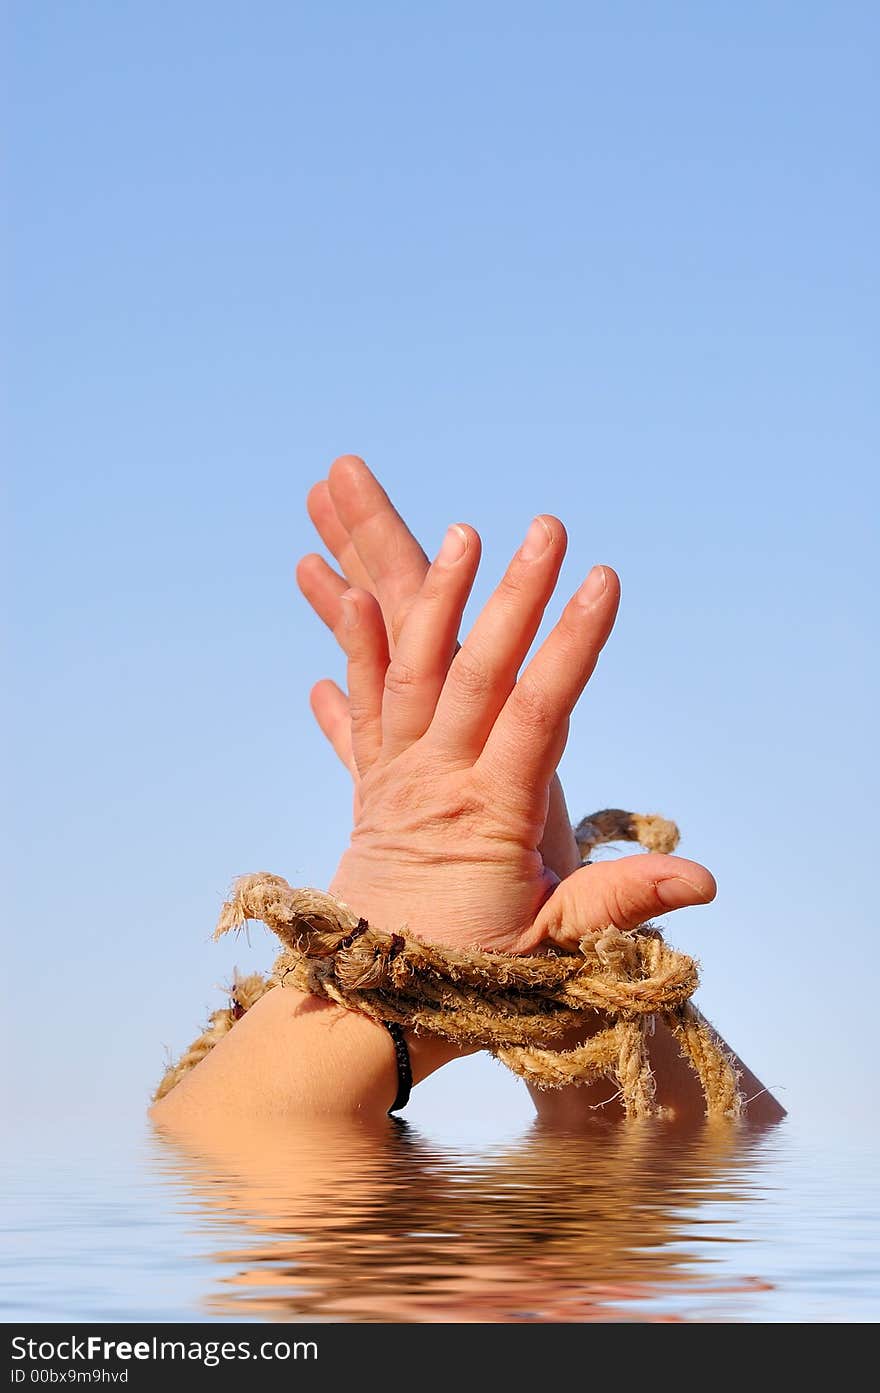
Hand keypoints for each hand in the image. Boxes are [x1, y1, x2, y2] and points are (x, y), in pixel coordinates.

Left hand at [321, 507, 715, 953]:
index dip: (572, 645)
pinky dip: (359, 648)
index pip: (539, 714)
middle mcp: (438, 782)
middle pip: (477, 674)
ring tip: (463, 536)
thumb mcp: (554, 946)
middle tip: (544, 530)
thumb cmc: (470, 969)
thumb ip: (620, 903)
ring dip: (437, 600)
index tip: (602, 584)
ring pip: (413, 672)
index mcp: (491, 815)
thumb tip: (703, 880)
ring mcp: (397, 775)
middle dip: (514, 597)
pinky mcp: (370, 779)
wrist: (369, 995)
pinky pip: (363, 703)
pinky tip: (353, 592)